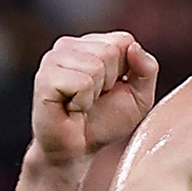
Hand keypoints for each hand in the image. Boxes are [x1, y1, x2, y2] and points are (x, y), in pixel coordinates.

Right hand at [30, 31, 158, 165]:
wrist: (77, 150)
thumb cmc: (105, 122)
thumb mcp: (139, 96)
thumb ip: (147, 69)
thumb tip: (134, 46)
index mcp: (91, 44)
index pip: (124, 40)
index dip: (126, 70)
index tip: (111, 89)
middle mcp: (68, 46)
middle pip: (110, 51)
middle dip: (111, 82)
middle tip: (95, 99)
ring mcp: (53, 60)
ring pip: (96, 66)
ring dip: (95, 94)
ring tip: (81, 104)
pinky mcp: (44, 78)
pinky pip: (81, 83)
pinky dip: (82, 102)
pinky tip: (70, 108)